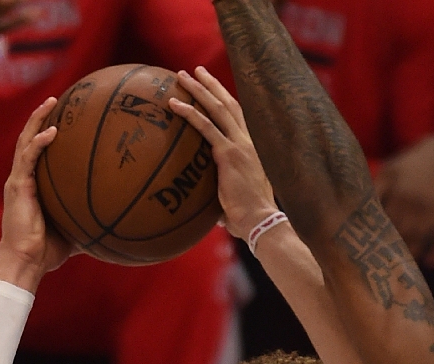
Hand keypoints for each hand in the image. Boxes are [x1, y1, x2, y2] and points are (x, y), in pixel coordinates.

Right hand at [0, 97, 74, 291]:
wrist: (28, 261)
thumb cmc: (50, 250)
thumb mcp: (76, 229)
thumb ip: (91, 219)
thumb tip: (120, 220)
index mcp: (34, 185)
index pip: (40, 153)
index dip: (48, 133)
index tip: (65, 118)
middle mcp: (24, 178)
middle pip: (30, 139)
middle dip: (41, 117)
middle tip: (57, 99)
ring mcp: (19, 180)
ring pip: (26, 141)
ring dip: (38, 120)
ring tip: (51, 102)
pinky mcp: (17, 186)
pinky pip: (28, 159)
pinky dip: (39, 143)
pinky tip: (52, 132)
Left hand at [170, 67, 280, 241]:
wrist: (260, 222)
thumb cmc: (248, 219)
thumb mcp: (236, 202)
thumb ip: (225, 200)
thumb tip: (217, 217)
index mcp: (251, 150)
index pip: (238, 119)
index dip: (224, 101)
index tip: (212, 89)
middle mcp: (247, 142)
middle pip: (229, 104)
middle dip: (211, 85)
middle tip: (196, 71)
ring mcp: (239, 146)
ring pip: (217, 108)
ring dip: (198, 89)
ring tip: (181, 76)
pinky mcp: (228, 154)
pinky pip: (205, 127)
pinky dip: (189, 113)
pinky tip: (173, 103)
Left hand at [376, 135, 433, 268]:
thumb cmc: (410, 165)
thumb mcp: (390, 170)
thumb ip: (376, 190)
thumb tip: (357, 211)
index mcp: (397, 192)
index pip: (382, 220)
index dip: (375, 237)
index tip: (367, 253)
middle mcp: (414, 201)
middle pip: (400, 233)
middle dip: (391, 250)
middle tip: (382, 269)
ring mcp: (432, 208)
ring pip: (420, 238)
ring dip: (412, 254)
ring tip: (403, 269)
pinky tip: (431, 262)